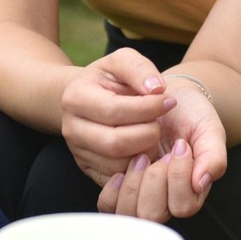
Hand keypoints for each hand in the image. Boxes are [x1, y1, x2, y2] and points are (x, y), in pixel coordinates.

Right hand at [60, 47, 177, 185]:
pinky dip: (137, 168)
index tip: (169, 101)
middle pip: (114, 143)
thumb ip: (139, 68)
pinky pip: (116, 178)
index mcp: (76, 97)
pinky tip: (146, 149)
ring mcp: (77, 152)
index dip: (147, 108)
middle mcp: (71, 128)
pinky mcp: (87, 169)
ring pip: (117, 165)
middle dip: (147, 134)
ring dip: (144, 153)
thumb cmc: (109, 79)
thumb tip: (156, 89)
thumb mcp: (121, 61)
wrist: (88, 98)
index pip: (114, 109)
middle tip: (160, 123)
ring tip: (154, 134)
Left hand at [96, 83, 227, 221]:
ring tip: (140, 157)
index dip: (179, 178)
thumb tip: (201, 182)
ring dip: (133, 184)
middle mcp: (165, 200)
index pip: (183, 206)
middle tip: (159, 154)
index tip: (180, 146)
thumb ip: (214, 156)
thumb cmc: (190, 115)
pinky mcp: (119, 189)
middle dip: (154, 181)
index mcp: (191, 192)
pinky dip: (112, 189)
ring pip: (129, 213)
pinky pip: (109, 206)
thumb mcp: (209, 129)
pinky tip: (121, 166)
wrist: (165, 97)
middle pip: (153, 215)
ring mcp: (140, 196)